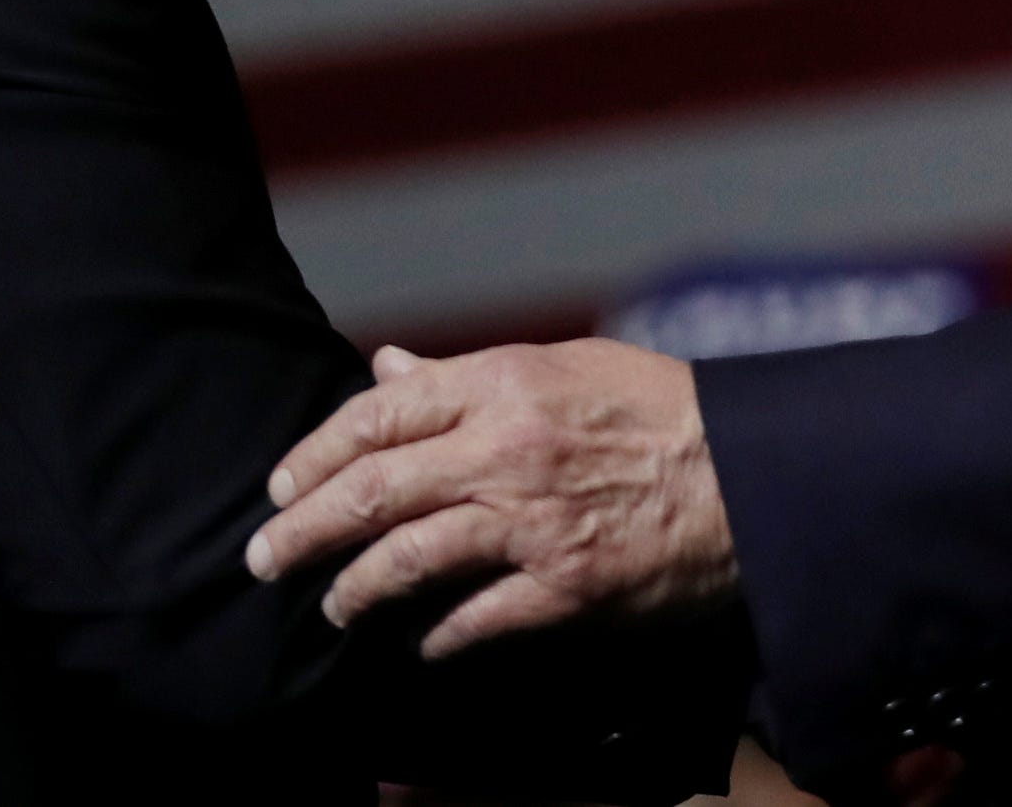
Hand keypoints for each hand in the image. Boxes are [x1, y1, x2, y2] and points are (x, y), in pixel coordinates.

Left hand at [244, 339, 737, 657]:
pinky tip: (417, 645)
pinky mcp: (563, 587)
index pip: (378, 414)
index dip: (315, 452)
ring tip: (332, 607)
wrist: (748, 473)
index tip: (280, 484)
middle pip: (372, 491)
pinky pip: (472, 620)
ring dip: (353, 590)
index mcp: (503, 383)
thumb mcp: (561, 365)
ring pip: (407, 560)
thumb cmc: (656, 408)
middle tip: (263, 557)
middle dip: (302, 529)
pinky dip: (434, 637)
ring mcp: (532, 523)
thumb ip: (464, 377)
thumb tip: (385, 370)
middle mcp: (506, 450)